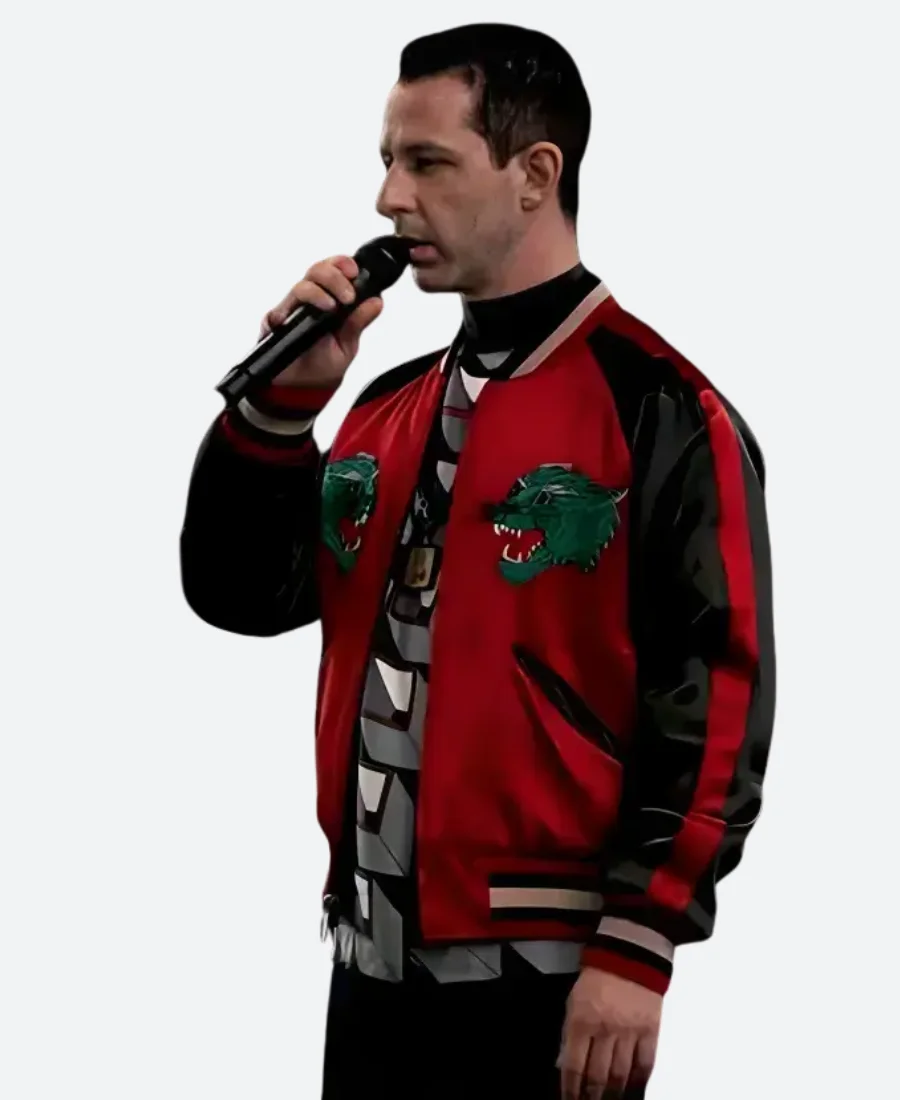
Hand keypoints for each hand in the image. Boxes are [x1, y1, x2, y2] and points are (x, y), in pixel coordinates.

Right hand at [258, 255, 383, 387]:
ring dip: (317, 293)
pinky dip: (282, 314)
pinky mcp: (273, 325)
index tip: (355, 271)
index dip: (343, 264)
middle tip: (347, 296)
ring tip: (330, 307)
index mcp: (330, 299)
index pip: (335, 270)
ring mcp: (291, 311)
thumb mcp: (347, 345)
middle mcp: (310, 301)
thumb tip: (376, 302)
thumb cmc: (324, 365)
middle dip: (334, 277)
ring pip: (300, 287)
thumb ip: (358, 322)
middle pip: (316, 271)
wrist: (302, 389)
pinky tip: (289, 320)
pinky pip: (275, 313)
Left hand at [557, 967, 661, 1096]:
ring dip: (613, 1094)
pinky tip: (633, 1091)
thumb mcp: (573, 1001)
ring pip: (621, 1075)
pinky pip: (645, 1064)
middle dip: (591, 1097)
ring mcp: (630, 1032)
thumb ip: (570, 1033)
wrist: (630, 954)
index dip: (570, 1089)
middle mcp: (605, 1029)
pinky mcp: (651, 1031)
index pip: (573, 1066)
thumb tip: (565, 1064)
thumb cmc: (598, 976)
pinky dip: (639, 1082)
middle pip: (598, 1077)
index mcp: (581, 1020)